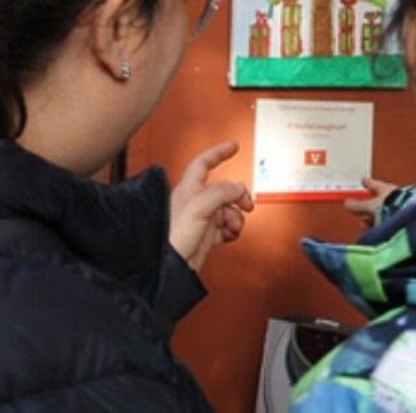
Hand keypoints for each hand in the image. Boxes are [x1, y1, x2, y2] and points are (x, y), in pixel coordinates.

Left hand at [169, 141, 254, 270]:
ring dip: (236, 216)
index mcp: (188, 190)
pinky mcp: (206, 236)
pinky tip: (231, 234)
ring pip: (227, 209)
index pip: (203, 163)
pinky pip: (226, 227)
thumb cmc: (173, 238)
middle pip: (223, 189)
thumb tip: (236, 188)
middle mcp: (194, 202)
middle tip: (246, 203)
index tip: (233, 146)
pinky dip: (233, 229)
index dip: (218, 152)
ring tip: (234, 225)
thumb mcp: (198, 208)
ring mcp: (201, 219)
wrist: (170, 269)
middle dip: (238, 195)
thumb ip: (220, 193)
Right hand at [344, 177, 398, 228]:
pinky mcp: (402, 218)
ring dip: (375, 217)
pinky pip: (389, 219)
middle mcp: (394, 196)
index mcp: (386, 189)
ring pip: (384, 210)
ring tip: (367, 225)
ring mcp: (399, 207)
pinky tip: (377, 229)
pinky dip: (382, 223)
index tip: (363, 181)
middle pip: (378, 199)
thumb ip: (359, 205)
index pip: (374, 184)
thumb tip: (347, 203)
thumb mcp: (371, 206)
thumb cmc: (392, 206)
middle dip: (368, 206)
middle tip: (360, 211)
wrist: (408, 218)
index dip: (367, 183)